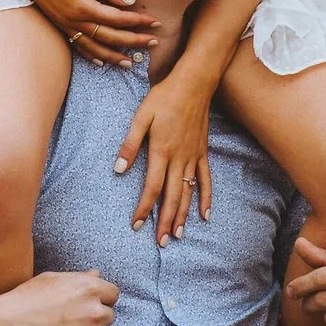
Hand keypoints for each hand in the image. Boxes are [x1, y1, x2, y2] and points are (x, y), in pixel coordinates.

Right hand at [0, 0, 155, 66]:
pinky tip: (99, 60)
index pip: (117, 19)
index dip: (137, 22)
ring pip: (94, 47)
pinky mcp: (59, 24)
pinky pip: (77, 45)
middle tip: (153, 44)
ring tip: (130, 63)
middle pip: (110, 36)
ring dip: (113, 55)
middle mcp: (74, 21)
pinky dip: (91, 54)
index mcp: (82, 7)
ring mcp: (65, 25)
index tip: (154, 22)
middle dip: (133, 41)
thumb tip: (128, 1)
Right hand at [0, 269, 117, 325]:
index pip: (113, 295)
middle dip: (93, 321)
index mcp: (89, 287)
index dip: (99, 301)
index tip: (84, 308)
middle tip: (70, 325)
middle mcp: (94, 310)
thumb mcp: (51, 280)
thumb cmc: (23, 301)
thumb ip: (78, 278)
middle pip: (109, 317)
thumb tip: (97, 274)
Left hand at [116, 72, 211, 243]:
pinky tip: (205, 215)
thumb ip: (130, 144)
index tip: (136, 225)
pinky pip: (206, 180)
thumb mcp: (141, 116)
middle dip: (166, 221)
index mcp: (162, 151)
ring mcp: (193, 157)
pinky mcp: (203, 152)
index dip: (144, 208)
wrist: (194, 83)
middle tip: (161, 242)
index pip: (152, 187)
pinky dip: (206, 198)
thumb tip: (118, 169)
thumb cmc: (164, 97)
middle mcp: (179, 158)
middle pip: (172, 197)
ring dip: (183, 216)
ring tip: (178, 235)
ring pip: (188, 193)